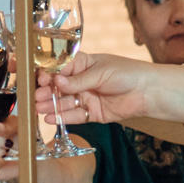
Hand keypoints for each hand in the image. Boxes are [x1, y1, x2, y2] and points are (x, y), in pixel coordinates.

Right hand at [35, 52, 175, 125]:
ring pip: (64, 102)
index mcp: (83, 64)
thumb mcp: (101, 72)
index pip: (60, 68)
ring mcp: (86, 97)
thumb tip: (57, 82)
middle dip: (46, 91)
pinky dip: (63, 117)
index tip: (39, 79)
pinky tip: (51, 117)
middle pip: (59, 87)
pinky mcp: (92, 113)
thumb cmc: (127, 73)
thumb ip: (79, 80)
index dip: (48, 74)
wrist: (148, 91)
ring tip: (38, 108)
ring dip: (51, 105)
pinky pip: (75, 116)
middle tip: (35, 96)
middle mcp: (82, 81)